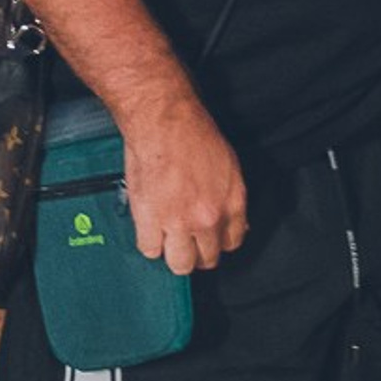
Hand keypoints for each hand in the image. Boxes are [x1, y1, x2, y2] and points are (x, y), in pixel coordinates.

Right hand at [117, 93, 248, 275]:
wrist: (163, 117)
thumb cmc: (191, 131)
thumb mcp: (227, 164)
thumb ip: (230, 199)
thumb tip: (230, 225)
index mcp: (231, 202)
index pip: (231, 243)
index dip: (217, 241)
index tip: (208, 237)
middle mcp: (209, 217)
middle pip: (206, 259)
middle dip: (196, 251)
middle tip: (185, 237)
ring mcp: (180, 221)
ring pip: (179, 264)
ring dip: (172, 252)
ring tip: (166, 235)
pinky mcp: (151, 219)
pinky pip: (150, 249)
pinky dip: (148, 240)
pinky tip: (149, 225)